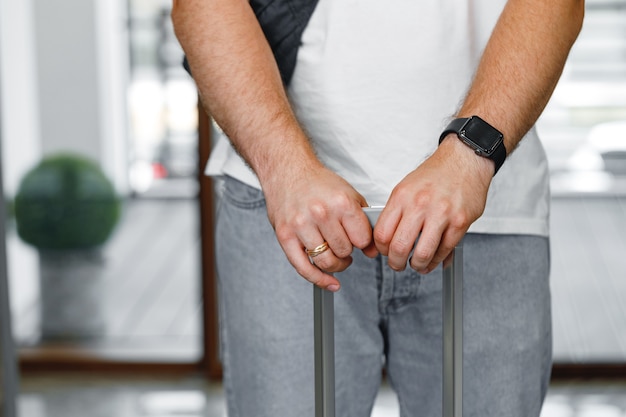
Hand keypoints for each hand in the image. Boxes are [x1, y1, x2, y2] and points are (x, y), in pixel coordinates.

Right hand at [264, 164, 376, 291]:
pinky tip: (329, 282)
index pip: (362, 239)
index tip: (360, 241)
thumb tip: (372, 250)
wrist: (287, 171)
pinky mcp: (285, 236)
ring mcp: (301, 226)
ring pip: (326, 262)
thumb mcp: (348, 195)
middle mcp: (321, 214)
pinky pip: (303, 267)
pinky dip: (319, 279)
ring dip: (336, 264)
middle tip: (344, 244)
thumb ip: (363, 222)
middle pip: (344, 251)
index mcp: (341, 202)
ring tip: (336, 256)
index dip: (364, 243)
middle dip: (347, 251)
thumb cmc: (317, 183)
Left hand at [374, 136, 493, 272]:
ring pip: (422, 253)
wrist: (464, 160)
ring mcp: (441, 214)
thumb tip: (387, 237)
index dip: (381, 249)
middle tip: (398, 264)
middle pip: (399, 247)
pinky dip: (437, 260)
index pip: (382, 234)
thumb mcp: (406, 188)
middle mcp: (419, 205)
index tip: (385, 252)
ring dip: (417, 265)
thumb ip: (396, 212)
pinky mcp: (460, 222)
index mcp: (402, 197)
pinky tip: (433, 259)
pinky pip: (444, 250)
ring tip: (417, 264)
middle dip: (396, 263)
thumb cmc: (436, 174)